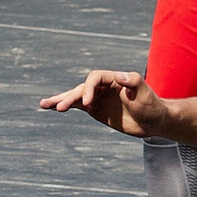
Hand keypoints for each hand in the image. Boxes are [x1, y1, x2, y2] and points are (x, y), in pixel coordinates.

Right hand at [39, 68, 166, 138]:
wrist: (154, 121)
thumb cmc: (152, 106)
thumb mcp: (146, 94)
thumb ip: (134, 82)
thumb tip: (120, 75)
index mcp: (114, 78)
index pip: (95, 78)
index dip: (89, 89)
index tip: (87, 104)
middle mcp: (103, 86)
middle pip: (82, 88)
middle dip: (70, 97)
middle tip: (60, 108)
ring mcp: (98, 97)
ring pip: (75, 96)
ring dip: (60, 100)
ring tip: (43, 104)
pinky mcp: (95, 109)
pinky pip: (77, 106)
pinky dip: (64, 106)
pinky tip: (51, 107)